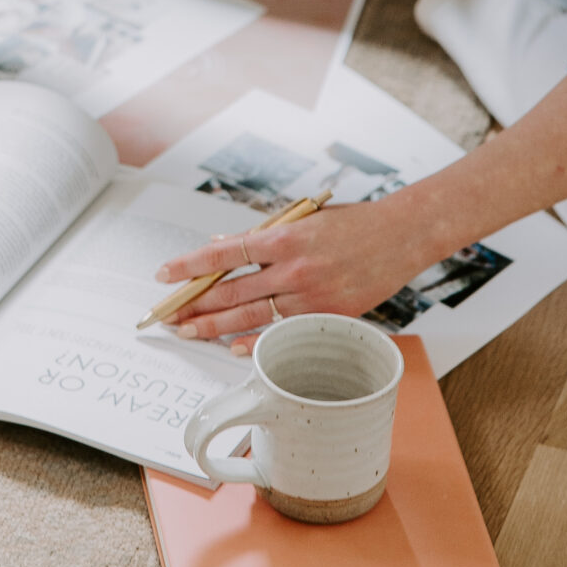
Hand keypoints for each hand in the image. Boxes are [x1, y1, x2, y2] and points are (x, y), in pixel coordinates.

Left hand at [156, 199, 428, 355]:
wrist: (401, 236)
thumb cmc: (352, 223)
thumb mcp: (304, 218)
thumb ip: (262, 235)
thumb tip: (222, 245)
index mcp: (285, 237)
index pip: (224, 253)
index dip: (190, 265)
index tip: (165, 273)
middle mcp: (294, 268)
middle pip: (230, 291)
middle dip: (194, 303)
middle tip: (167, 314)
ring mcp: (310, 296)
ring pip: (251, 316)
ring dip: (214, 326)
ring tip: (188, 331)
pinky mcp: (327, 315)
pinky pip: (282, 332)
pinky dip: (256, 341)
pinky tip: (232, 348)